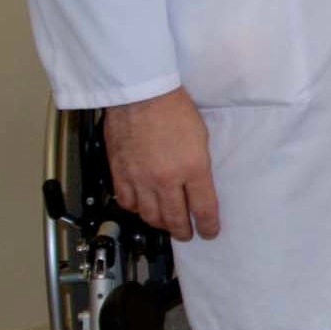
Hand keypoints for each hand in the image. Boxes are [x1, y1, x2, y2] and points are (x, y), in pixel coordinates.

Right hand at [103, 88, 220, 240]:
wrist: (141, 95)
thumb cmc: (173, 107)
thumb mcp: (201, 136)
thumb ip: (198, 165)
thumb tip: (197, 183)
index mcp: (192, 168)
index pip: (203, 208)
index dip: (208, 225)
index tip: (210, 232)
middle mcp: (166, 179)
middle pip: (175, 218)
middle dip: (183, 231)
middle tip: (187, 234)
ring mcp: (140, 179)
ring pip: (149, 216)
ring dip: (160, 224)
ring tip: (166, 224)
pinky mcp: (120, 174)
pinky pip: (127, 202)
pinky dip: (135, 209)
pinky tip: (141, 208)